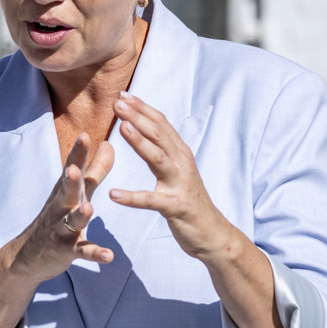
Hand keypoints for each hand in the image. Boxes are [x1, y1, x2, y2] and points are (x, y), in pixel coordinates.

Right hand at [0, 133, 113, 327]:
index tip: (85, 135)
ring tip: (88, 209)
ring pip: (72, 221)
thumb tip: (110, 144)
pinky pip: (81, 252)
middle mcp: (61, 207)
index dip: (78, 153)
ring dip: (80, 216)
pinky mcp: (65, 250)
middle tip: (74, 169)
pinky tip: (108, 256)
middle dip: (71, 180)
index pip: (72, 168)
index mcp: (65, 191)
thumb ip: (95, 170)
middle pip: (67, 191)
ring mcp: (61, 229)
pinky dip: (95, 253)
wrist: (27, 255)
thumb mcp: (76, 193)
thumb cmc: (58, 217)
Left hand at [106, 92, 230, 257]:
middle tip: (117, 102)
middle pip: (159, 135)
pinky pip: (151, 201)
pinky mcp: (175, 207)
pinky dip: (132, 197)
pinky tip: (114, 194)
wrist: (213, 233)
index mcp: (180, 154)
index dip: (143, 108)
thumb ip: (162, 150)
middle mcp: (182, 164)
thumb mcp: (178, 170)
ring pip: (158, 159)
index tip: (122, 94)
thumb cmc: (187, 199)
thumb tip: (144, 127)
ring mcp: (180, 185)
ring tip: (121, 128)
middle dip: (138, 116)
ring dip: (139, 142)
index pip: (161, 124)